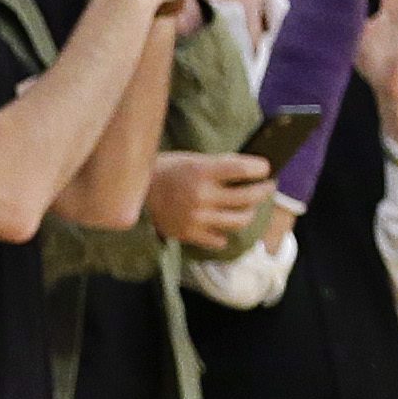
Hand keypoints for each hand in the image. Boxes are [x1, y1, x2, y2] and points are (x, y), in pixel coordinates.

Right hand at [147, 149, 274, 251]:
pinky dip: (224, 233)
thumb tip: (248, 170)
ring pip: (239, 220)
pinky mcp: (188, 234)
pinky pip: (219, 239)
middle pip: (248, 197)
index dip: (260, 169)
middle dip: (264, 190)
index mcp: (201, 171)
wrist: (130, 193)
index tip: (265, 169)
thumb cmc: (162, 171)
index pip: (244, 170)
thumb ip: (217, 165)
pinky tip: (222, 225)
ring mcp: (196, 218)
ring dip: (249, 213)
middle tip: (267, 186)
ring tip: (248, 207)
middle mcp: (201, 196)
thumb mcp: (190, 159)